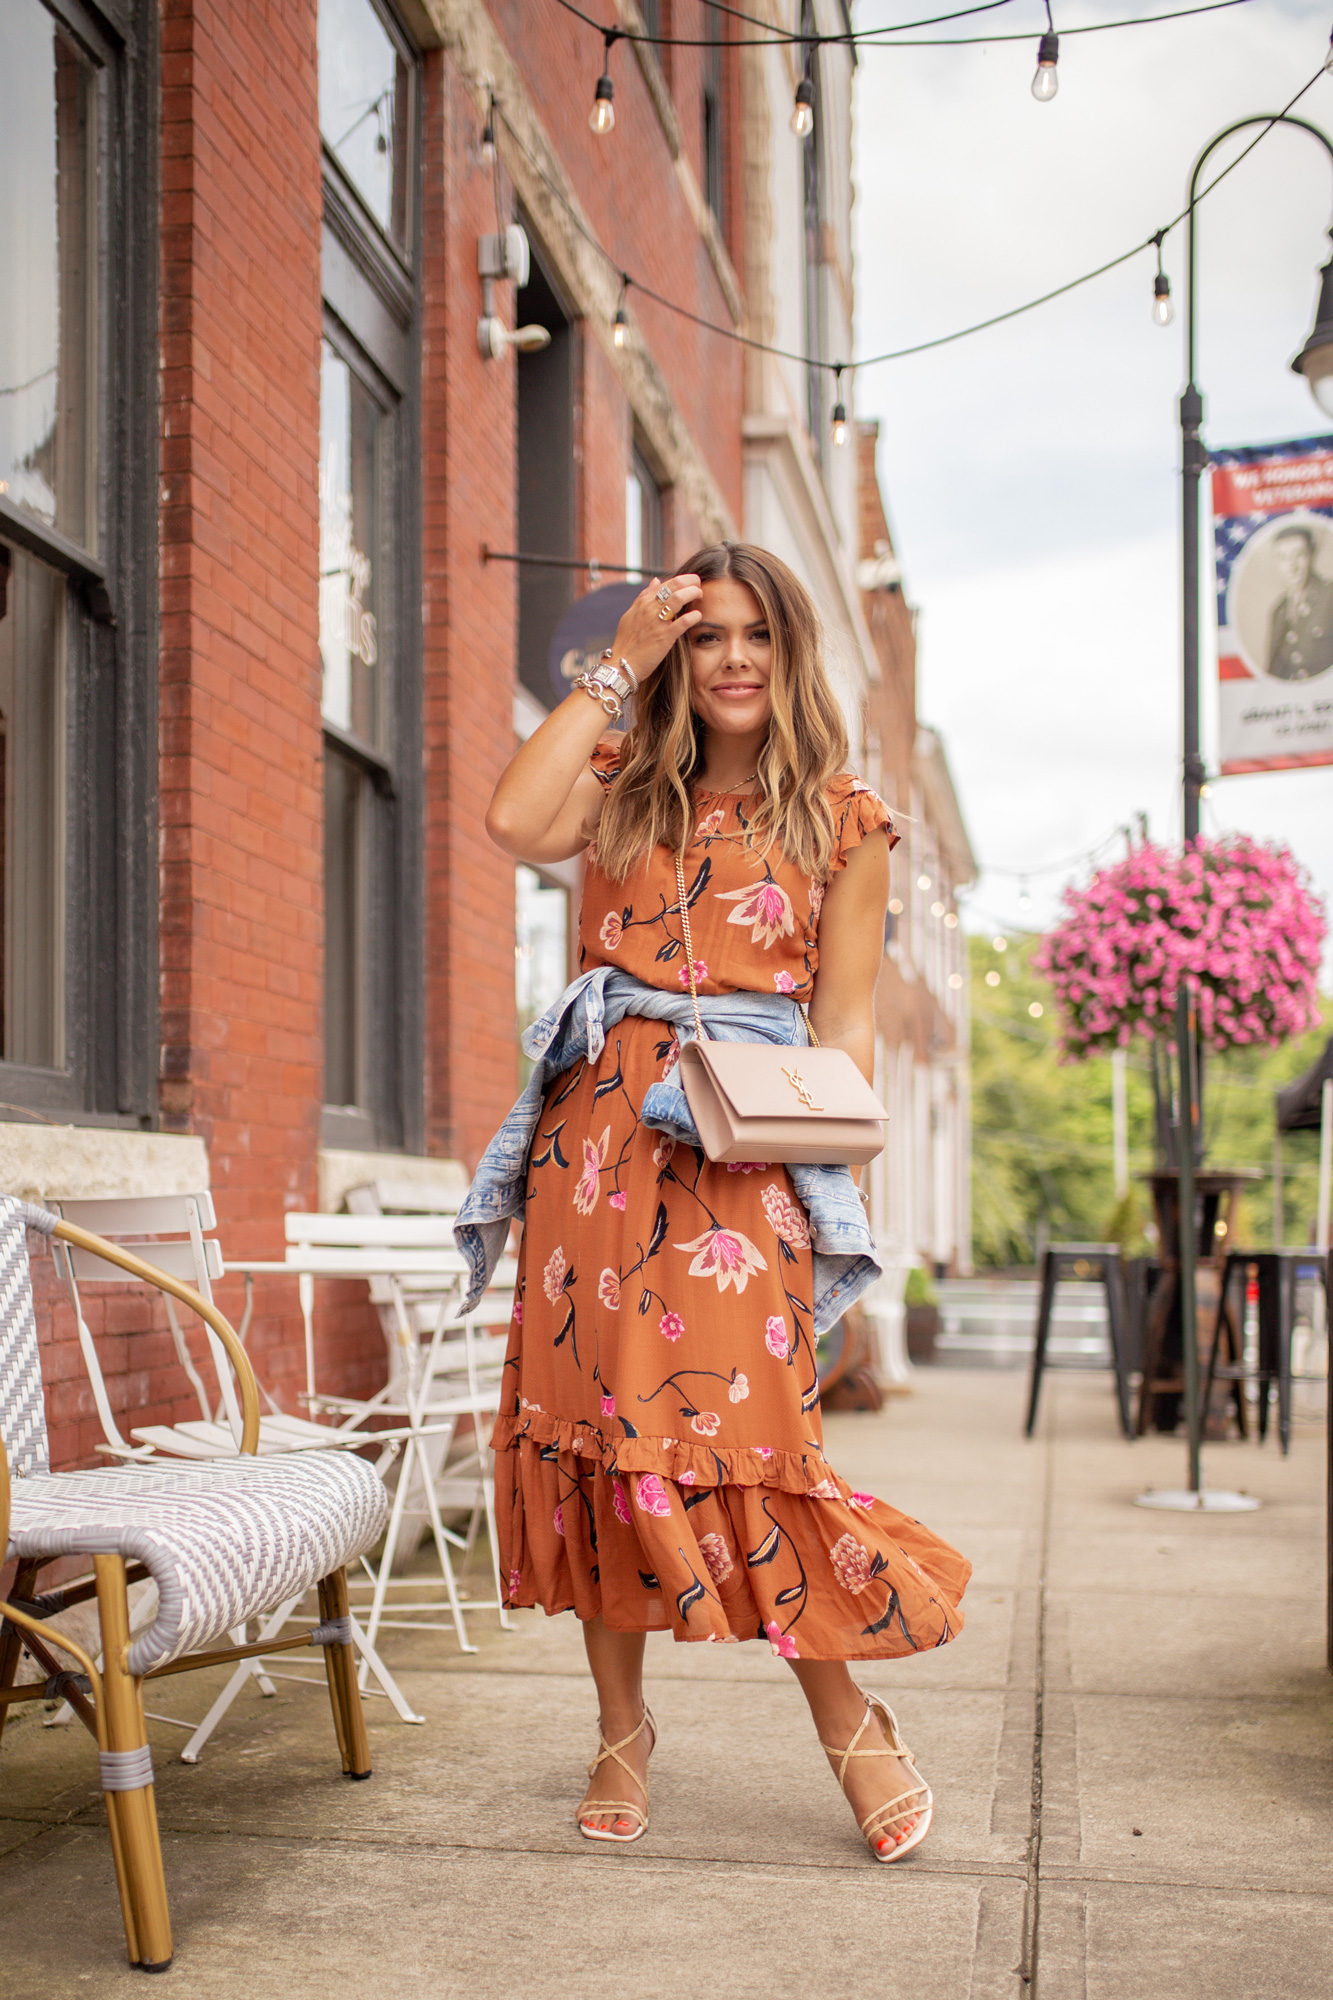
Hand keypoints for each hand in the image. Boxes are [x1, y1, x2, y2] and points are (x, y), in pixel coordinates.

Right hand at [611, 574, 701, 692]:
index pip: (665, 583)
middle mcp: (649, 608)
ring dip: (692, 593)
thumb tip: (656, 580)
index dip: (681, 580)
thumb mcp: (632, 614)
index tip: (690, 583)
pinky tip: (698, 615)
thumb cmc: (627, 642)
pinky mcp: (664, 637)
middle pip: (674, 586)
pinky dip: (693, 616)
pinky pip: (683, 622)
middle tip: (699, 586)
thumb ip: (644, 597)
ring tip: (700, 595)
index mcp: (642, 602)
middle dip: (690, 581)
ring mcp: (657, 622)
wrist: (621, 664)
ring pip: (678, 598)